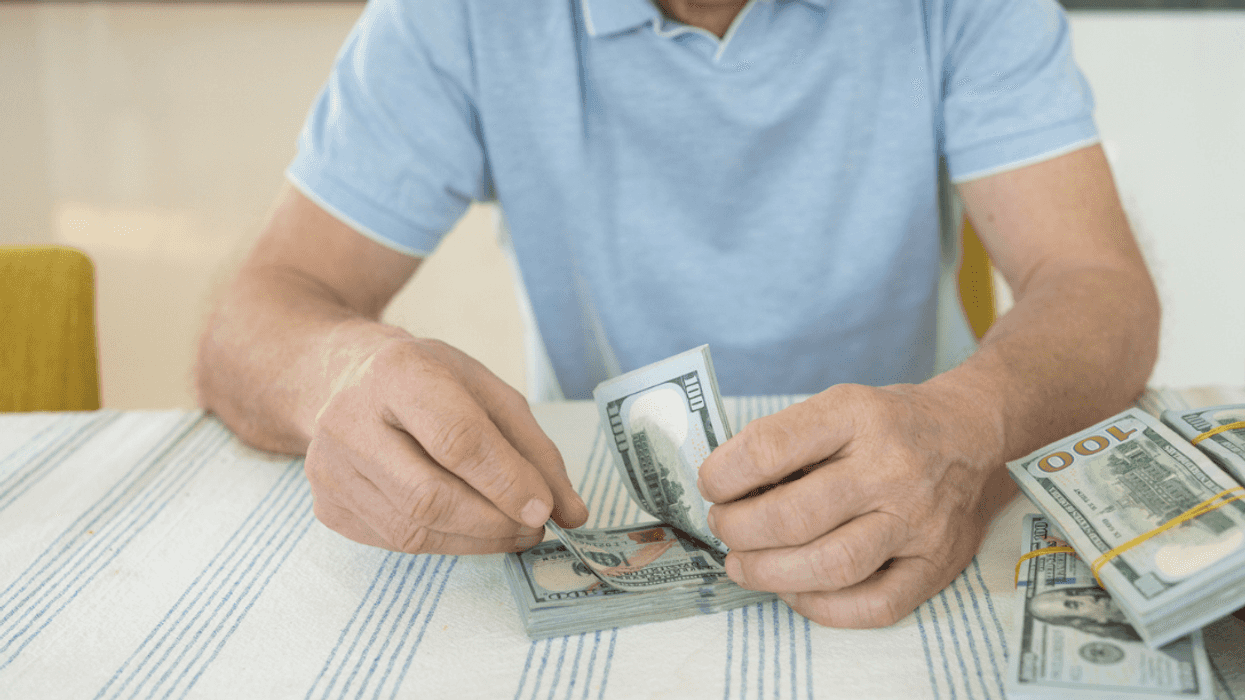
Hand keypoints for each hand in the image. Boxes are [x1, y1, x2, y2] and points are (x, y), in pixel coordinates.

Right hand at [305, 333, 587, 554]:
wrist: (341, 380)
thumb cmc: (428, 382)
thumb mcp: (488, 392)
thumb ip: (534, 450)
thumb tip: (572, 513)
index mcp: (398, 373)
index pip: (456, 439)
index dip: (505, 481)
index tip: (544, 509)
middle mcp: (350, 420)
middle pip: (428, 496)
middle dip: (493, 523)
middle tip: (534, 528)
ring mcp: (329, 468)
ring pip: (411, 531)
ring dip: (475, 542)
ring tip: (511, 532)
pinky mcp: (326, 506)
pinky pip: (394, 543)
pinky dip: (444, 543)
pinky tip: (467, 529)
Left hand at [698, 382, 1013, 627]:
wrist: (974, 434)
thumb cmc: (890, 424)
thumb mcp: (840, 404)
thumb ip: (786, 441)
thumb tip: (723, 488)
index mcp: (858, 416)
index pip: (772, 447)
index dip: (726, 473)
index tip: (710, 484)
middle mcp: (891, 468)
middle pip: (795, 516)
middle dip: (740, 529)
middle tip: (723, 527)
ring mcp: (918, 520)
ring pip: (831, 565)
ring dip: (770, 572)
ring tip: (743, 564)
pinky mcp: (936, 564)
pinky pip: (873, 605)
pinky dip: (821, 606)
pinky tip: (794, 589)